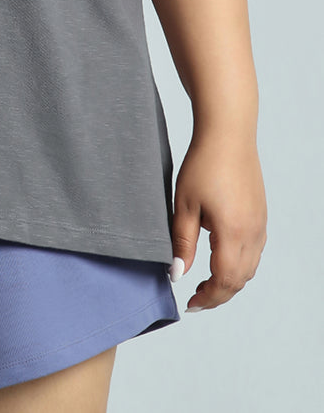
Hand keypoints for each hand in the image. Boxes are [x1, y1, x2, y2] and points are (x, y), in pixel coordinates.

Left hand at [171, 129, 266, 311]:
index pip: (224, 281)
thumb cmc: (203, 164)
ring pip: (250, 267)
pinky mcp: (261, 214)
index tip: (190, 304)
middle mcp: (252, 233)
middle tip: (196, 298)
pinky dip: (240, 264)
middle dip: (218, 294)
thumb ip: (182, 242)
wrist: (228, 133)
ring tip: (206, 281)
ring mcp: (260, 224)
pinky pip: (254, 251)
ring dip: (230, 280)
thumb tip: (178, 274)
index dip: (208, 298)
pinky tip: (221, 257)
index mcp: (233, 233)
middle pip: (239, 280)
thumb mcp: (184, 205)